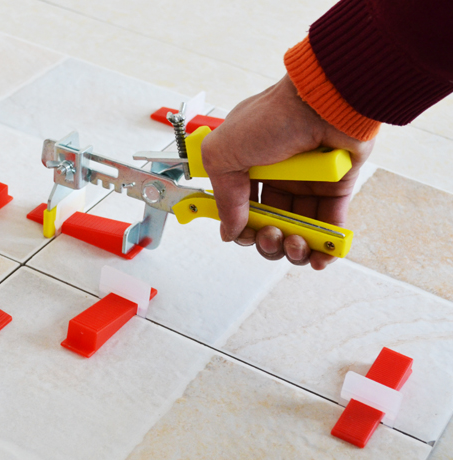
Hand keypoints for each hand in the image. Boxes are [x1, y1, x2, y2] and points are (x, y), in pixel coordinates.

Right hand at [199, 75, 374, 269]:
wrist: (323, 102)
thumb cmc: (274, 117)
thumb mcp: (224, 155)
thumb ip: (223, 198)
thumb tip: (230, 230)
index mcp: (247, 165)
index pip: (240, 207)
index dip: (240, 226)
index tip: (241, 233)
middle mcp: (277, 175)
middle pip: (268, 223)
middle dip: (266, 241)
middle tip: (269, 237)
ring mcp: (308, 183)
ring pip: (297, 230)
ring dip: (293, 247)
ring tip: (294, 243)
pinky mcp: (337, 188)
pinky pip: (329, 226)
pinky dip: (324, 247)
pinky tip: (317, 258)